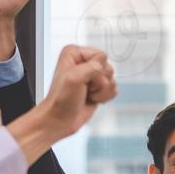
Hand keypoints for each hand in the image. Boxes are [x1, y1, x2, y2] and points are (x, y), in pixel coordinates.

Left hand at [7, 45, 116, 163]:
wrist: (61, 119)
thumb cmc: (61, 100)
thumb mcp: (74, 78)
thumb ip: (92, 67)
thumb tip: (104, 66)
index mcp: (74, 53)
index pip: (101, 55)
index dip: (96, 71)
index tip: (83, 81)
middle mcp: (84, 62)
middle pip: (108, 68)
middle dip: (99, 83)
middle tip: (84, 89)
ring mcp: (92, 75)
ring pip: (112, 79)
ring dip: (102, 91)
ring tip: (87, 94)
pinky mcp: (98, 87)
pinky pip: (113, 88)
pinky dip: (105, 97)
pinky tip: (92, 99)